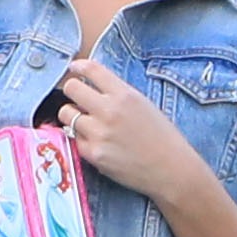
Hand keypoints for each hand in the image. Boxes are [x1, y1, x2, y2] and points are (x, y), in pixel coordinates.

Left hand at [58, 58, 202, 205]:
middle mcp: (110, 110)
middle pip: (72, 88)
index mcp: (125, 95)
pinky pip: (74, 138)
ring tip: (85, 122)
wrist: (171, 169)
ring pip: (66, 113)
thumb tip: (94, 86)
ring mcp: (99, 132)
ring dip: (73, 115)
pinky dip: (81, 138)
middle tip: (77, 98)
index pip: (92, 69)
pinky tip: (96, 141)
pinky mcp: (93, 153)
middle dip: (72, 90)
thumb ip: (119, 93)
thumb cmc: (162, 138)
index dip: (78, 66)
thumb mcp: (144, 104)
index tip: (73, 69)